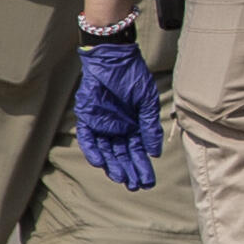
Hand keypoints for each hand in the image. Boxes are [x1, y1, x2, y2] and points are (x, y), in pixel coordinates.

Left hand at [74, 34, 161, 190]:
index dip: (143, 166)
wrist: (113, 58)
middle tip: (135, 186)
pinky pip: (89, 139)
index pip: (138, 151)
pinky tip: (102, 163)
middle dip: (130, 171)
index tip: (148, 182)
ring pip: (107, 151)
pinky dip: (94, 152)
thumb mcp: (147, 102)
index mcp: (133, 124)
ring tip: (122, 179)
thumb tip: (155, 152)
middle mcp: (118, 127)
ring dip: (114, 166)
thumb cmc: (133, 76)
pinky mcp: (88, 118)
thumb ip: (150, 127)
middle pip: (123, 154)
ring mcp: (102, 124)